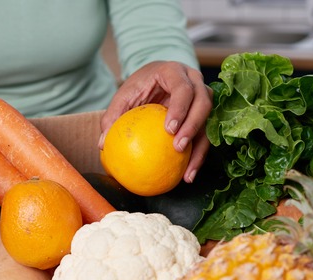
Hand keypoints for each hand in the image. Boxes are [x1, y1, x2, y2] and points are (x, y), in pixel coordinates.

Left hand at [100, 61, 212, 182]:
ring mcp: (203, 97)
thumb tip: (103, 144)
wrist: (155, 78)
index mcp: (174, 72)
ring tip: (187, 171)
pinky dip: (198, 156)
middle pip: (203, 103)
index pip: (183, 88)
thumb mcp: (124, 96)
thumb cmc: (139, 86)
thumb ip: (113, 116)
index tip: (170, 129)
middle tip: (178, 147)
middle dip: (193, 127)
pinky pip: (205, 136)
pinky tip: (188, 175)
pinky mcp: (205, 115)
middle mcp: (195, 82)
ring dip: (200, 148)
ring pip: (209, 121)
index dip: (180, 108)